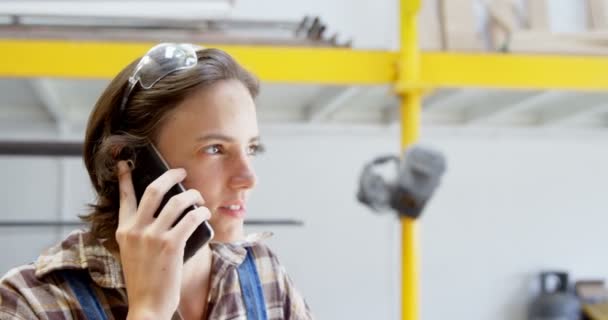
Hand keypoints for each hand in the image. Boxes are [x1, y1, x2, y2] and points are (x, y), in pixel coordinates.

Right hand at [114, 161, 209, 318]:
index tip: (125, 164)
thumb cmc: (145, 281)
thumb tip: (165, 212)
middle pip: (154, 190)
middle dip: (171, 175)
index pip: (124, 198)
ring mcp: (153, 237)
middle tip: (181, 172)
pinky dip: (200, 212)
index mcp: (124, 231)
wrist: (147, 306)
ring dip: (192, 195)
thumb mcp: (133, 254)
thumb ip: (141, 233)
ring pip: (177, 201)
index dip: (125, 178)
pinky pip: (190, 218)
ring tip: (199, 198)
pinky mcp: (171, 245)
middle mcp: (136, 230)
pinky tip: (204, 212)